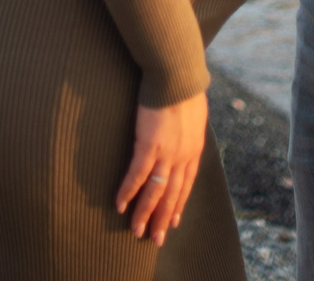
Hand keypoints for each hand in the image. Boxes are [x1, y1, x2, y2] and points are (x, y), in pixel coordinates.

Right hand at [115, 90, 205, 243]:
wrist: (177, 75)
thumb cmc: (184, 86)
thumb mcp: (193, 112)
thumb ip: (188, 128)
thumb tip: (185, 130)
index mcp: (194, 149)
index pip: (186, 184)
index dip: (178, 204)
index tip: (173, 220)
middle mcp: (183, 156)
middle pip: (172, 194)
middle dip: (163, 218)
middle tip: (156, 238)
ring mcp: (167, 153)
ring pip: (155, 191)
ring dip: (145, 213)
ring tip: (136, 231)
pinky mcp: (149, 145)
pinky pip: (137, 175)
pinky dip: (128, 192)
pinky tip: (120, 204)